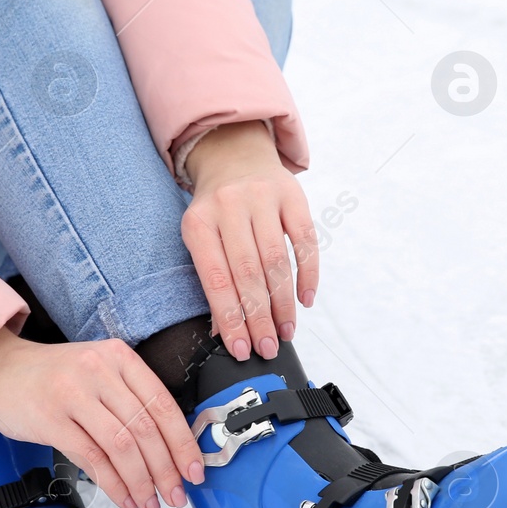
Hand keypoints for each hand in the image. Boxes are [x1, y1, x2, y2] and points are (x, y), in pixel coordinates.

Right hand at [0, 329, 202, 507]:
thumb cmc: (51, 377)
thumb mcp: (97, 372)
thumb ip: (129, 399)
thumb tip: (169, 447)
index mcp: (119, 357)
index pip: (163, 403)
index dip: (183, 442)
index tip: (195, 470)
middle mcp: (99, 371)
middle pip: (146, 428)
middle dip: (166, 469)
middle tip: (176, 495)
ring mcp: (73, 393)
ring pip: (122, 445)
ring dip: (141, 481)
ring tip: (149, 502)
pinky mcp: (50, 418)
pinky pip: (92, 458)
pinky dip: (113, 483)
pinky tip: (122, 497)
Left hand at [182, 120, 317, 360]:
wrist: (235, 158)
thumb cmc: (217, 213)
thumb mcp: (203, 238)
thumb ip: (212, 280)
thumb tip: (225, 333)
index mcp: (198, 223)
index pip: (215, 280)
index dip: (230, 318)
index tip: (242, 349)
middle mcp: (228, 207)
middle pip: (247, 273)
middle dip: (259, 317)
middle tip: (268, 348)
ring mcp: (262, 198)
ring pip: (276, 261)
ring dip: (283, 303)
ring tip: (286, 331)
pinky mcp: (292, 195)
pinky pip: (305, 241)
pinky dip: (308, 274)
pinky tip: (305, 300)